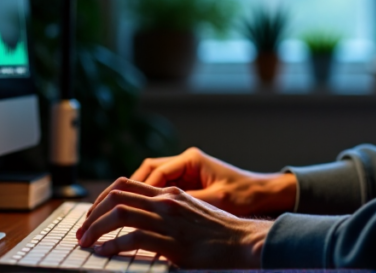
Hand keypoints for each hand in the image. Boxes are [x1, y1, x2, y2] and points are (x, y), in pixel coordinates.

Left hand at [75, 178, 272, 268]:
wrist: (245, 241)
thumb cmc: (221, 232)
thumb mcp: (192, 213)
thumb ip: (168, 212)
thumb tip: (142, 222)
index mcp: (170, 193)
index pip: (125, 185)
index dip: (101, 198)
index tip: (91, 216)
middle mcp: (166, 201)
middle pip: (116, 196)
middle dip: (91, 214)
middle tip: (81, 232)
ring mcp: (169, 220)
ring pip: (119, 214)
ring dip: (95, 228)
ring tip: (86, 242)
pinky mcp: (173, 242)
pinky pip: (133, 239)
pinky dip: (113, 245)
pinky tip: (105, 252)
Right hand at [130, 147, 296, 215]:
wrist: (263, 193)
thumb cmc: (244, 195)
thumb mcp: (216, 200)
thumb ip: (187, 203)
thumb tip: (159, 213)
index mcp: (191, 160)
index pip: (154, 172)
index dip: (138, 191)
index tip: (124, 209)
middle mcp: (185, 161)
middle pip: (146, 171)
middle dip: (128, 190)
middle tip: (112, 209)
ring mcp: (185, 171)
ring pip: (150, 179)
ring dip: (136, 194)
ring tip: (120, 214)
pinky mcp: (187, 182)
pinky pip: (160, 188)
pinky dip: (149, 200)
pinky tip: (140, 216)